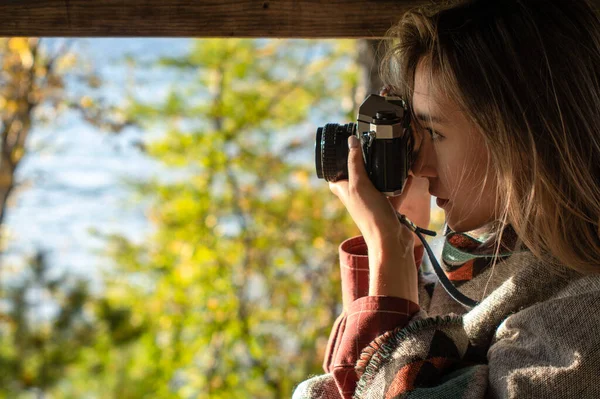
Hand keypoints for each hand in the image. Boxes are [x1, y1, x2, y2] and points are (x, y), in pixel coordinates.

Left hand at [328, 135, 419, 300]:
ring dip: (385, 171)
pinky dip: (401, 183)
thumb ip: (355, 162)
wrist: (390, 239)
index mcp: (343, 190)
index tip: (348, 143)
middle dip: (366, 161)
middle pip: (359, 173)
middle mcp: (356, 195)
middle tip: (374, 145)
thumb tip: (351, 141)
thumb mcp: (359, 184)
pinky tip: (409, 172)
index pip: (337, 171)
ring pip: (378, 180)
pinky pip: (394, 190)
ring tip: (392, 155)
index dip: (340, 159)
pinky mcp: (388, 206)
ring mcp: (373, 200)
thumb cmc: (370, 214)